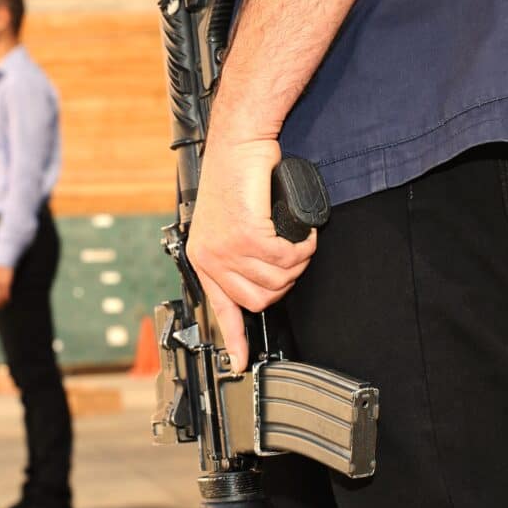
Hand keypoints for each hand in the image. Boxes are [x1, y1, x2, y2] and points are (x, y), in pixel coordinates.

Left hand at [186, 137, 315, 371]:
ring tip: (293, 239)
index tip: (240, 363)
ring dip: (296, 261)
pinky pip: (286, 259)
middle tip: (290, 256)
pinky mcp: (245, 234)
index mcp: (205, 258)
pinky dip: (302, 247)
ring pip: (277, 280)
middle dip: (284, 282)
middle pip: (261, 300)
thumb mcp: (230, 222)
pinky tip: (300, 232)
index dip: (234, 340)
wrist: (240, 144)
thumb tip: (261, 276)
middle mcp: (211, 257)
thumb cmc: (239, 177)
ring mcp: (227, 248)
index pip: (221, 309)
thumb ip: (239, 252)